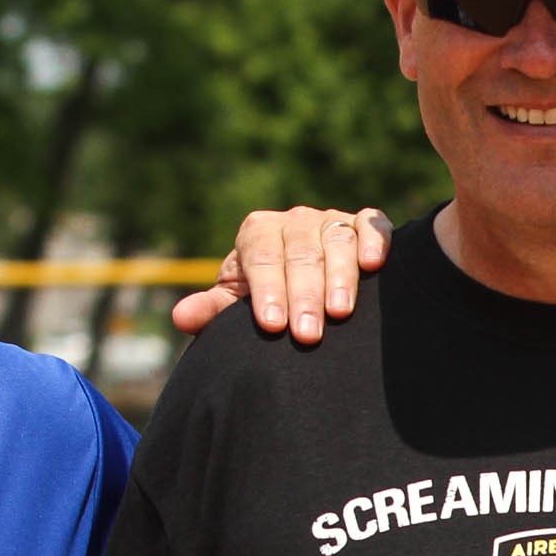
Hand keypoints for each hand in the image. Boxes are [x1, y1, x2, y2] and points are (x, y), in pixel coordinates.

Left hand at [169, 206, 391, 343]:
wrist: (303, 286)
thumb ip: (213, 311)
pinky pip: (372, 224)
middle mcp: (295, 221)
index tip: (273, 325)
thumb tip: (181, 317)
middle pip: (301, 254)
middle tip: (307, 335)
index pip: (262, 258)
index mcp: (258, 233)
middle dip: (303, 296)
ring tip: (340, 313)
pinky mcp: (364, 225)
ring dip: (340, 277)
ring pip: (337, 241)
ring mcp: (331, 221)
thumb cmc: (268, 299)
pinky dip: (375, 239)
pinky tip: (374, 264)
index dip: (267, 291)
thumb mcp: (237, 306)